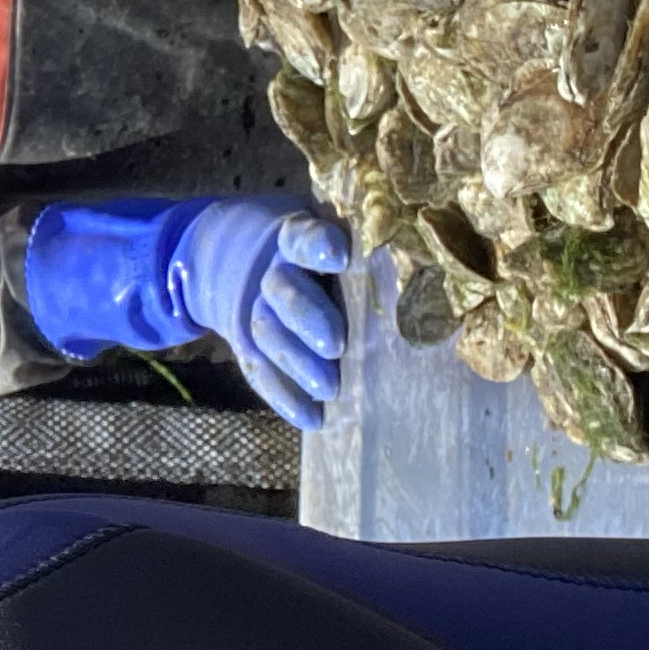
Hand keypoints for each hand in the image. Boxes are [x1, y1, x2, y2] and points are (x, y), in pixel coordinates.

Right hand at [166, 198, 349, 431]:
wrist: (227, 253)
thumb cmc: (308, 248)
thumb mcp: (319, 231)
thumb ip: (354, 249)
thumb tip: (421, 271)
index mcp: (290, 237)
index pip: (300, 237)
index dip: (316, 245)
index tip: (340, 257)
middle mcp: (269, 270)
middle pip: (281, 291)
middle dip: (307, 318)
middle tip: (336, 345)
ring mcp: (253, 307)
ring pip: (267, 332)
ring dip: (297, 364)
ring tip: (329, 389)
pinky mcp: (244, 341)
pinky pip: (257, 369)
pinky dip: (282, 396)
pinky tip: (310, 417)